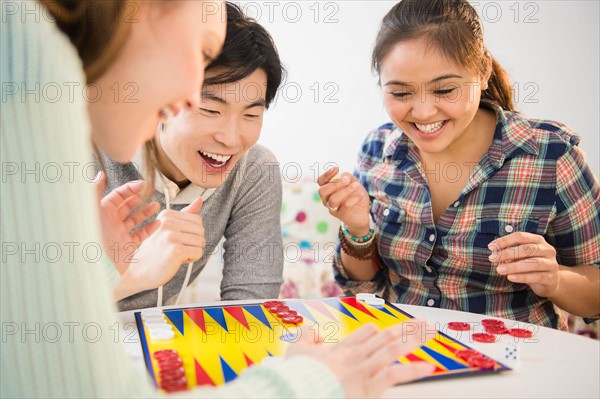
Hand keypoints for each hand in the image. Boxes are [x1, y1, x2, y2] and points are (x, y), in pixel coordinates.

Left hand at [96, 172, 159, 274]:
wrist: (94, 267)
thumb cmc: (90, 238)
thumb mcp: (91, 210)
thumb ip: (94, 190)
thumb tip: (99, 173)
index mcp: (102, 212)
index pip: (118, 195)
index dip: (131, 188)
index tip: (144, 184)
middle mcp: (111, 223)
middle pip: (128, 206)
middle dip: (140, 198)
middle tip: (151, 193)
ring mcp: (120, 235)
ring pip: (136, 220)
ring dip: (146, 212)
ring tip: (156, 206)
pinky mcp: (127, 247)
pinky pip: (141, 235)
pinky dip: (150, 229)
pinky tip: (158, 223)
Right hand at [117, 196, 204, 296]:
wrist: (136, 272)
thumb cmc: (154, 252)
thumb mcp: (167, 229)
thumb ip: (185, 215)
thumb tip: (199, 200)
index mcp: (166, 215)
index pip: (197, 219)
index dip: (191, 233)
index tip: (177, 240)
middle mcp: (168, 223)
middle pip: (201, 230)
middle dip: (194, 242)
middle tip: (177, 249)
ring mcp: (171, 236)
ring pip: (201, 242)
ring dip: (193, 251)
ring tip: (176, 254)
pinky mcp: (176, 251)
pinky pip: (199, 252)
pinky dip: (192, 259)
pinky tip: (178, 261)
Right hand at [286, 320, 434, 397]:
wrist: (303, 391)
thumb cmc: (299, 375)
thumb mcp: (295, 350)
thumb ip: (305, 335)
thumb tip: (313, 329)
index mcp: (342, 348)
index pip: (366, 332)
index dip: (378, 330)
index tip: (388, 330)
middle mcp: (357, 355)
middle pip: (386, 336)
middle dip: (407, 328)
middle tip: (423, 322)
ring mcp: (365, 370)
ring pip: (394, 349)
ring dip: (414, 340)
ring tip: (431, 333)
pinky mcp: (370, 387)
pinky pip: (396, 375)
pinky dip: (413, 370)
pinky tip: (429, 366)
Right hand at [317, 167, 370, 235]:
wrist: (363, 214)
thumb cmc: (356, 196)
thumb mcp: (354, 183)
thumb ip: (348, 178)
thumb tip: (343, 176)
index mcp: (328, 190)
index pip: (320, 181)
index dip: (326, 175)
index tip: (336, 169)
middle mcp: (327, 199)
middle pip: (322, 191)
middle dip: (334, 184)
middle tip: (347, 180)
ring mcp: (333, 208)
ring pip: (333, 199)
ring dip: (345, 191)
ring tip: (357, 185)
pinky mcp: (341, 215)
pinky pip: (345, 206)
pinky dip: (353, 199)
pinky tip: (359, 196)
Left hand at [489, 232, 559, 297]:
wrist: (550, 281)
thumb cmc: (530, 265)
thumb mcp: (520, 257)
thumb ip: (510, 254)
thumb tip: (495, 255)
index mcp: (538, 240)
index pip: (520, 236)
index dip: (505, 240)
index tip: (491, 247)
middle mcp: (547, 250)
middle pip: (527, 249)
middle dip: (507, 253)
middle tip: (492, 258)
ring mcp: (551, 264)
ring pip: (533, 263)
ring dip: (514, 266)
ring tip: (499, 270)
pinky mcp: (551, 278)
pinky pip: (537, 276)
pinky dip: (522, 277)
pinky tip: (510, 277)